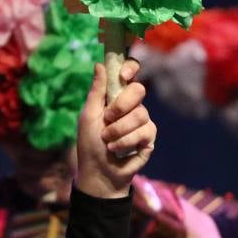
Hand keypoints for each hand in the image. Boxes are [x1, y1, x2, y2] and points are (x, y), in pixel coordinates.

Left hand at [74, 59, 155, 199]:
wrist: (98, 172)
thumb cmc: (90, 144)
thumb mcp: (88, 116)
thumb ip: (96, 92)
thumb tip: (99, 64)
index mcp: (116, 96)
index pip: (130, 73)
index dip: (130, 69)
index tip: (123, 75)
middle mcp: (132, 105)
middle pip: (139, 90)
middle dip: (122, 105)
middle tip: (108, 118)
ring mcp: (142, 121)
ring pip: (140, 114)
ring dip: (119, 130)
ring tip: (108, 141)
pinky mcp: (149, 137)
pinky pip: (145, 131)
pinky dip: (127, 141)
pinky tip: (118, 150)